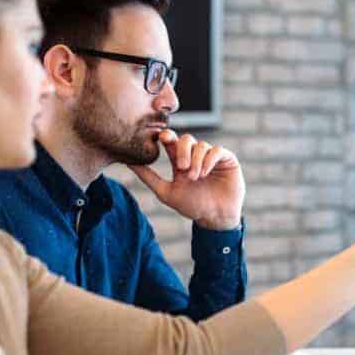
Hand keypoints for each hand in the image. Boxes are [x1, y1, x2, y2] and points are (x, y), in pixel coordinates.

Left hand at [128, 129, 244, 229]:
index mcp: (180, 161)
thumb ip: (148, 176)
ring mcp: (211, 157)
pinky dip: (209, 159)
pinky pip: (217, 150)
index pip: (172, 141)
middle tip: (181, 167)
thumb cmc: (192, 206)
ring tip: (194, 177)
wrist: (215, 218)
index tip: (162, 139)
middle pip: (186, 139)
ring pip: (201, 145)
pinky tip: (205, 172)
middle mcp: (195, 156)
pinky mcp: (227, 160)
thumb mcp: (165, 192)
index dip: (167, 136)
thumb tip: (127, 162)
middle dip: (182, 150)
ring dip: (196, 160)